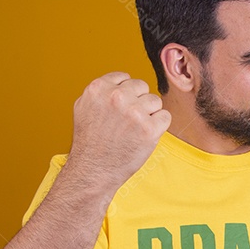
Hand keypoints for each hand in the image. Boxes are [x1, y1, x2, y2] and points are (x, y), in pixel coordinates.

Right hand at [65, 72, 170, 189]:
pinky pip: (166, 117)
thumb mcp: (83, 107)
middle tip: (128, 121)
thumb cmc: (90, 142)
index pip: (125, 78)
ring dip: (150, 114)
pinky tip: (145, 135)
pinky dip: (159, 126)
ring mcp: (134, 112)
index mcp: (98, 88)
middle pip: (143, 87)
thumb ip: (101, 92)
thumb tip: (121, 81)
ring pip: (156, 101)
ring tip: (134, 129)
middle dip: (139, 102)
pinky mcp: (150, 129)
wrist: (93, 170)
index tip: (121, 108)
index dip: (126, 94)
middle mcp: (117, 96)